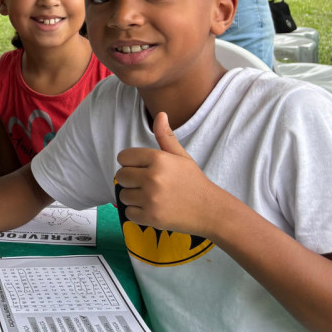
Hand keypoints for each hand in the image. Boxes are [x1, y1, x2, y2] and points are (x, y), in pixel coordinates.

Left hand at [114, 112, 223, 236]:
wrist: (211, 211)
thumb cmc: (194, 181)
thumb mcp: (181, 156)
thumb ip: (166, 136)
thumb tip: (160, 114)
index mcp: (158, 159)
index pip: (123, 157)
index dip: (130, 163)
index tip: (141, 169)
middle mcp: (152, 177)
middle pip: (120, 176)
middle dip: (130, 180)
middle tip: (146, 184)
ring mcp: (151, 198)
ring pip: (123, 195)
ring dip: (133, 197)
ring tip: (150, 196)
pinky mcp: (150, 217)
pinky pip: (128, 213)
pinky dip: (137, 212)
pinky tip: (152, 208)